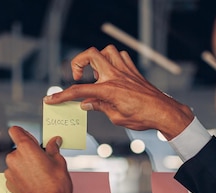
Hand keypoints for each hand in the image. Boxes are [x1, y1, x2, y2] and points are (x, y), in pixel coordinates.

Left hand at [5, 126, 72, 192]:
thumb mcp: (59, 162)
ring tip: (39, 175)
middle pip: (18, 149)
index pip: (16, 131)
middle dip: (28, 153)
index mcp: (26, 148)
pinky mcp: (9, 184)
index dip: (24, 133)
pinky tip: (34, 183)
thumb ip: (53, 148)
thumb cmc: (56, 185)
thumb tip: (54, 141)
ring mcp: (10, 172)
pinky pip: (14, 175)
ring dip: (25, 165)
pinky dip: (22, 176)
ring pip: (16, 163)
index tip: (31, 138)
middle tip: (42, 161)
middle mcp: (14, 158)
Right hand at [44, 45, 194, 138]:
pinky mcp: (134, 71)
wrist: (163, 112)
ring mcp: (125, 71)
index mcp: (109, 89)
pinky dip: (113, 61)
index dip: (62, 96)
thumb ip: (100, 107)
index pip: (79, 91)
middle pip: (91, 54)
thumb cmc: (142, 117)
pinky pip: (121, 57)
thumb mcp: (116, 117)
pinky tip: (112, 73)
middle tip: (78, 77)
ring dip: (97, 59)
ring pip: (107, 51)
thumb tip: (87, 103)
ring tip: (95, 74)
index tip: (51, 99)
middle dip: (78, 63)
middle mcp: (116, 76)